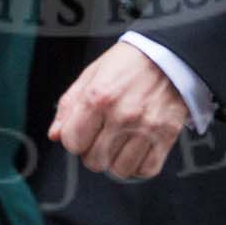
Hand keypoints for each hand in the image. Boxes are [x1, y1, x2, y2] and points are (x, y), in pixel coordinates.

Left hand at [47, 42, 189, 179]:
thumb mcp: (92, 74)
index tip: (83, 132)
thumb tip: (55, 135)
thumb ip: (69, 105)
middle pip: (94, 161)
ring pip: (120, 170)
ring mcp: (145, 127)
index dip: (74, 139)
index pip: (72, 142)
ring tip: (120, 143)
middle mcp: (121, 115)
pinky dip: (139, 165)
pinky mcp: (166, 136)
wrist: (170, 55)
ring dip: (116, 161)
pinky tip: (137, 149)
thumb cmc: (129, 63)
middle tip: (102, 137)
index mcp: (98, 97)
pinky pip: (146, 169)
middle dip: (93, 152)